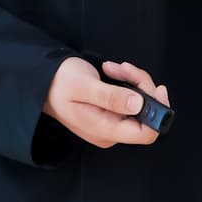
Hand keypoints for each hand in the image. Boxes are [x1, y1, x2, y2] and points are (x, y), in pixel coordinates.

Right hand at [42, 58, 170, 148]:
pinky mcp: (112, 114)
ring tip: (115, 67)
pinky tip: (114, 72)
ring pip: (140, 105)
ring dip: (134, 82)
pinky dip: (128, 83)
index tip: (157, 89)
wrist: (43, 82)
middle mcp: (112, 131)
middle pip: (146, 116)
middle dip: (143, 88)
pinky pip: (131, 101)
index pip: (146, 133)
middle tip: (125, 68)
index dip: (158, 113)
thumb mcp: (84, 86)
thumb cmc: (60, 83)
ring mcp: (112, 123)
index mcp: (106, 130)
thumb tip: (139, 105)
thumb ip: (111, 97)